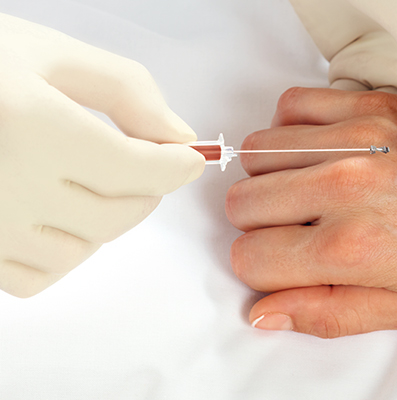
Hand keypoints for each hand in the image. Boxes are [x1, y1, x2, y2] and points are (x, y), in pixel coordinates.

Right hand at [0, 14, 204, 297]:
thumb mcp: (48, 53)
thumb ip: (124, 89)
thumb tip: (179, 135)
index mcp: (32, 127)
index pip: (136, 168)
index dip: (176, 166)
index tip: (192, 158)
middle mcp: (8, 187)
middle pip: (117, 214)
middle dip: (148, 188)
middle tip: (148, 162)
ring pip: (83, 250)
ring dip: (106, 220)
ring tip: (91, 182)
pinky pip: (38, 276)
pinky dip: (63, 251)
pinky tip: (56, 215)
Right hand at [226, 87, 396, 337]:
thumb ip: (328, 314)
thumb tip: (262, 313)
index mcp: (351, 249)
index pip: (249, 257)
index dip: (261, 267)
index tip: (284, 264)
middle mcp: (344, 188)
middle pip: (241, 203)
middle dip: (257, 224)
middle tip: (295, 229)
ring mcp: (356, 139)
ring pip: (256, 154)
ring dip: (270, 178)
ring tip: (306, 191)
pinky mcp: (369, 104)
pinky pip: (290, 105)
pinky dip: (289, 130)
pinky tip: (317, 151)